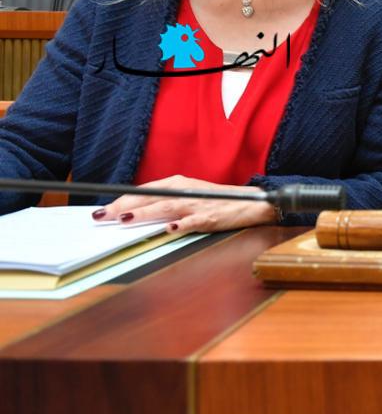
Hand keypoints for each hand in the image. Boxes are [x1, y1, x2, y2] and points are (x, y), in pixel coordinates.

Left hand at [93, 175, 275, 234]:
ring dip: (144, 214)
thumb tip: (134, 211)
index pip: (143, 192)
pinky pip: (193, 221)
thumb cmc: (215, 199)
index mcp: (176, 184)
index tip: (101, 210)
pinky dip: (181, 225)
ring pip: (165, 208)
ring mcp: (196, 205)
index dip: (120, 200)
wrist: (248, 202)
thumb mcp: (187, 194)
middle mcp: (183, 191)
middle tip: (102, 216)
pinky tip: (170, 229)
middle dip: (123, 207)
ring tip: (125, 220)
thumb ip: (163, 200)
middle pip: (149, 199)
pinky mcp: (210, 217)